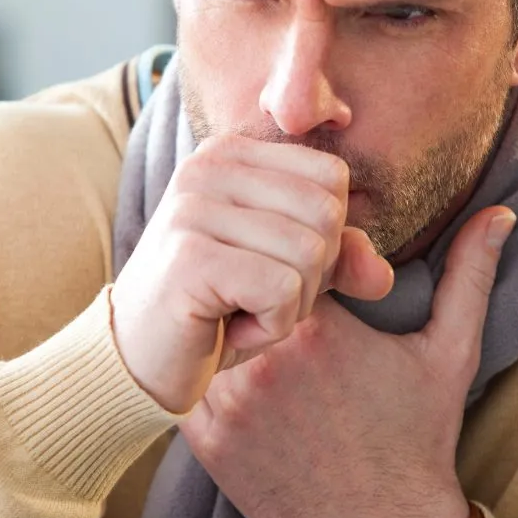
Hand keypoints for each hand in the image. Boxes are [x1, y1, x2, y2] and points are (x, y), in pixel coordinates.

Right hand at [111, 135, 393, 413]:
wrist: (135, 363)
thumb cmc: (214, 312)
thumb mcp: (288, 277)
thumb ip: (340, 260)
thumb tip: (382, 275)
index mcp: (232, 153)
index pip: (332, 178)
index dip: (325, 239)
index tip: (269, 268)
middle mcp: (208, 166)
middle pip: (327, 214)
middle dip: (310, 277)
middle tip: (254, 298)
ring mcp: (194, 207)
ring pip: (310, 255)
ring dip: (288, 308)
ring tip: (237, 313)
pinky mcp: (190, 258)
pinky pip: (282, 292)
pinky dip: (267, 328)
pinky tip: (225, 329)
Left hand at [180, 207, 515, 517]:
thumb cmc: (419, 435)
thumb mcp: (451, 351)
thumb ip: (469, 274)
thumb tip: (499, 213)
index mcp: (320, 327)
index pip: (283, 256)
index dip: (296, 263)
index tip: (316, 284)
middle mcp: (265, 360)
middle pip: (239, 290)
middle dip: (258, 292)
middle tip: (278, 308)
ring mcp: (230, 403)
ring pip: (206, 332)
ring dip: (225, 329)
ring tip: (252, 339)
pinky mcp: (208, 441)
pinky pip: (187, 383)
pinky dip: (204, 374)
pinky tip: (237, 380)